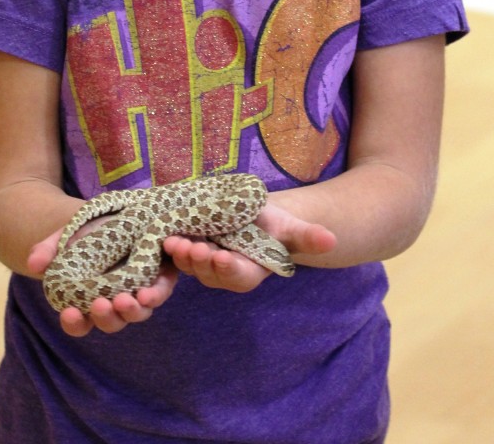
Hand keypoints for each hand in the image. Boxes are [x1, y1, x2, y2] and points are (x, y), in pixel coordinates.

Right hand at [28, 228, 178, 336]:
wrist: (123, 210)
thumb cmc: (91, 229)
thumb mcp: (67, 236)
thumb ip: (50, 249)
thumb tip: (34, 264)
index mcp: (89, 299)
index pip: (80, 322)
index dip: (74, 322)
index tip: (69, 312)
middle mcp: (115, 301)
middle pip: (112, 322)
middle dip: (106, 317)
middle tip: (99, 304)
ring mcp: (139, 290)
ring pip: (138, 312)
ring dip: (131, 310)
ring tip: (124, 300)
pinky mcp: (160, 275)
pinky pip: (161, 290)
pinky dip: (156, 294)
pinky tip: (148, 291)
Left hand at [162, 201, 335, 291]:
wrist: (254, 216)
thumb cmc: (274, 225)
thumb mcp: (292, 228)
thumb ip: (308, 237)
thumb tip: (330, 239)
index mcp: (249, 271)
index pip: (239, 275)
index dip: (230, 269)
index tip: (223, 258)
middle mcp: (224, 272)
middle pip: (210, 273)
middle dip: (201, 263)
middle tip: (193, 250)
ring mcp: (204, 263)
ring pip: (191, 265)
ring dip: (181, 256)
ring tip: (174, 241)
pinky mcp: (189, 250)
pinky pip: (178, 253)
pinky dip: (170, 247)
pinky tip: (162, 234)